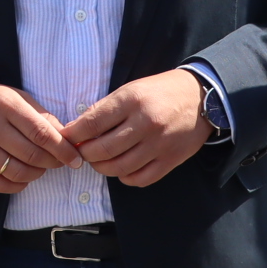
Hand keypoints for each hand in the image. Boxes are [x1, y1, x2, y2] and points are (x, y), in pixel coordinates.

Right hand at [0, 77, 78, 194]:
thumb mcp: (14, 96)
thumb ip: (40, 115)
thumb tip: (65, 137)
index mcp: (5, 105)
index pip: (41, 133)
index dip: (63, 149)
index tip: (76, 158)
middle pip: (32, 155)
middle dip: (54, 163)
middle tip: (60, 161)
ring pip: (18, 172)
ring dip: (37, 174)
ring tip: (41, 167)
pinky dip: (18, 185)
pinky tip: (24, 177)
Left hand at [60, 70, 212, 187]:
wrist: (201, 96)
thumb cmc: (160, 91)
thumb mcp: (131, 89)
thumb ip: (105, 108)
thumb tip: (78, 127)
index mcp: (132, 100)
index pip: (92, 123)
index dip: (73, 134)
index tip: (65, 138)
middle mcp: (145, 123)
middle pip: (102, 150)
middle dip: (84, 154)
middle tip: (81, 152)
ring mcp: (159, 143)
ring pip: (119, 167)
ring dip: (102, 168)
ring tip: (98, 161)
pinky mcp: (171, 159)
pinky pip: (141, 178)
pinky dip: (125, 178)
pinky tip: (121, 170)